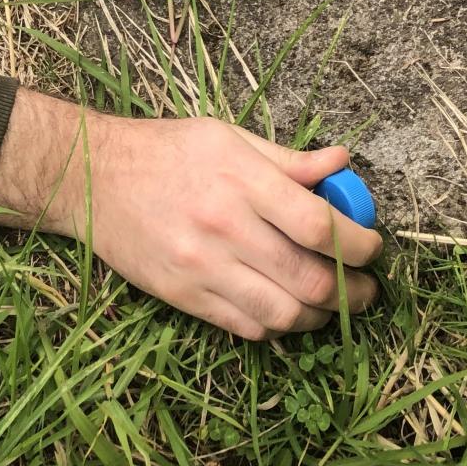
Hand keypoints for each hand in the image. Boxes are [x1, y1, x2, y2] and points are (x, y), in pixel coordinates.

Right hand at [0, 96, 381, 339]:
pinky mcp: (183, 298)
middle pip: (309, 279)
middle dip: (353, 293)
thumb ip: (288, 159)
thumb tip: (343, 162)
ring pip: (283, 314)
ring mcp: (202, 268)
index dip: (357, 244)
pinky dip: (279, 328)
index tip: (374, 248)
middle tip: (368, 290)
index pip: (317, 225)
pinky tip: (289, 313)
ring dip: (321, 318)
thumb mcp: (227, 137)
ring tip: (335, 307)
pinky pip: (247, 329)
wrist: (93, 179)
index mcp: (240, 179)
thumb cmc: (167, 151)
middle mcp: (224, 227)